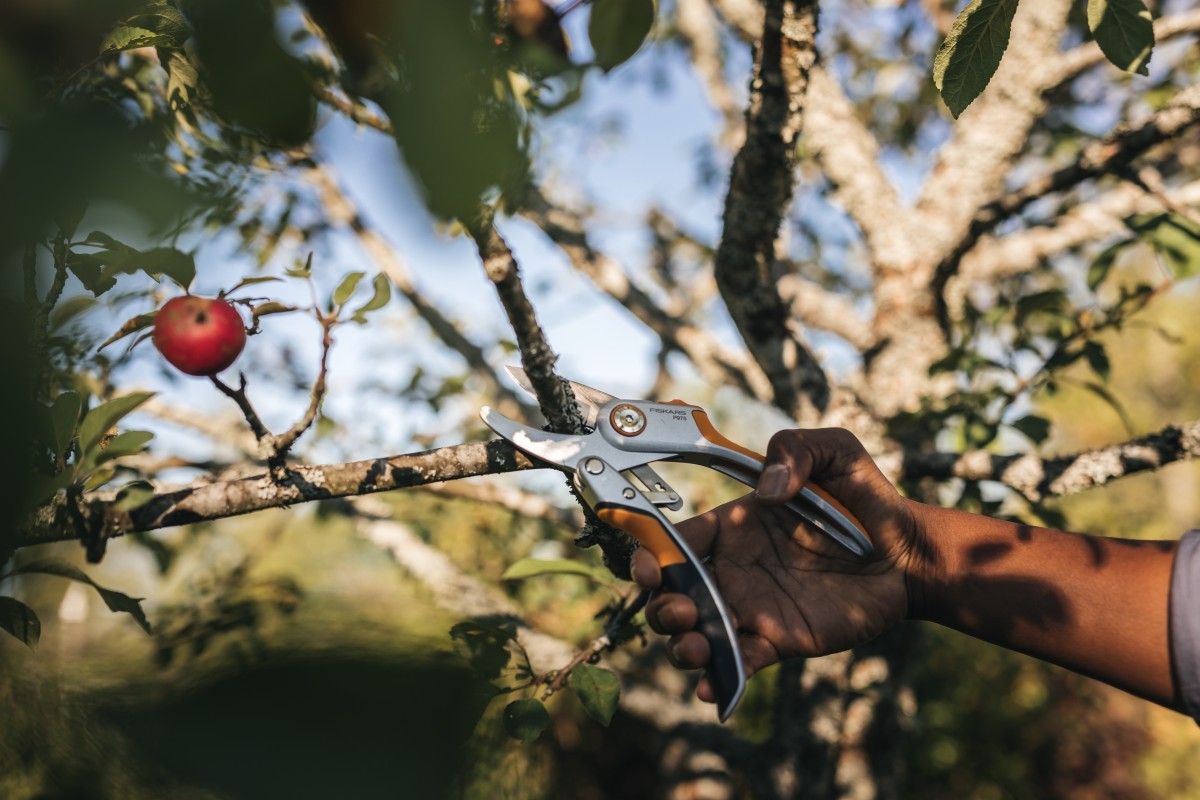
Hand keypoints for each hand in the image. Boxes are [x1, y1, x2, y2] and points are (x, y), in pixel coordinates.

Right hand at [631, 428, 919, 703]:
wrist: (907, 553)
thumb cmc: (865, 499)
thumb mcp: (835, 452)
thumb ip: (795, 449)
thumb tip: (768, 490)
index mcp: (731, 526)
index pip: (673, 541)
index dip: (651, 555)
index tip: (651, 568)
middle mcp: (732, 569)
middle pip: (672, 593)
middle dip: (661, 606)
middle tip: (682, 611)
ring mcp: (751, 608)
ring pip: (696, 633)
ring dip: (681, 645)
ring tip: (697, 648)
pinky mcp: (777, 640)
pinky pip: (738, 663)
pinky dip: (719, 678)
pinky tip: (712, 686)